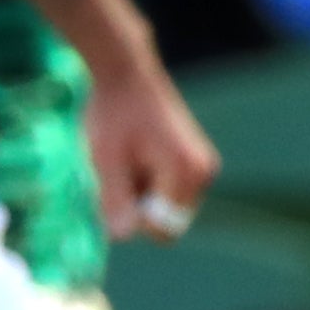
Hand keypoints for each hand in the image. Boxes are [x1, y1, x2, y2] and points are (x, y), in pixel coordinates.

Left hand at [85, 52, 219, 241]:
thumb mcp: (105, 160)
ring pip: (166, 208)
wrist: (125, 73)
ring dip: (140, 195)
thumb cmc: (114, 113)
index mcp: (187, 173)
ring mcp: (202, 168)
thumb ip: (115, 201)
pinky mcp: (195, 164)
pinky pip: (168, 193)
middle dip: (138, 206)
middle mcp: (203, 173)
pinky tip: (135, 155)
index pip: (162, 229)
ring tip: (126, 160)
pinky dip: (147, 183)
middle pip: (167, 221)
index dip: (133, 218)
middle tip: (120, 171)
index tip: (117, 184)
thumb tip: (123, 236)